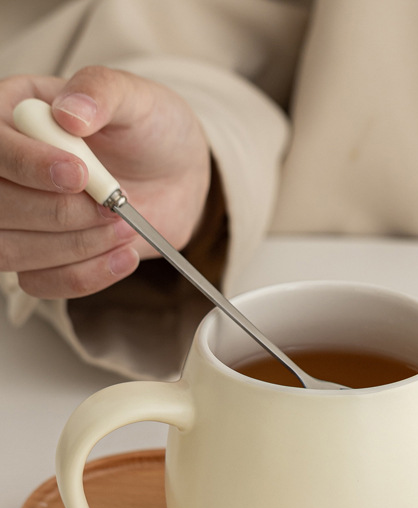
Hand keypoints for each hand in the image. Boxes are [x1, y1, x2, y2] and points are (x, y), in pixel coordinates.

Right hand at [0, 67, 211, 298]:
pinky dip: (85, 275)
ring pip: (9, 249)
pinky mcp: (42, 255)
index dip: (25, 164)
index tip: (79, 174)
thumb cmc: (148, 128)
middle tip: (113, 206)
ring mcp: (20, 216)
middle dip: (58, 213)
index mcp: (12, 114)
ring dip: (73, 248)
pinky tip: (124, 256)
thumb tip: (70, 112)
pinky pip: (40, 282)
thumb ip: (101, 93)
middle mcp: (6, 168)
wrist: (177, 173)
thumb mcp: (135, 97)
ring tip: (125, 227)